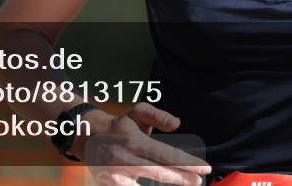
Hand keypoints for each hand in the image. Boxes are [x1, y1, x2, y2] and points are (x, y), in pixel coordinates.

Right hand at [74, 102, 211, 185]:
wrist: (87, 135)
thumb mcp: (137, 112)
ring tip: (185, 183)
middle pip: (159, 173)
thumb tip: (178, 124)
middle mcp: (124, 158)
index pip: (165, 154)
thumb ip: (158, 116)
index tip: (205, 168)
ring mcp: (116, 174)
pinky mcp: (109, 184)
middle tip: (199, 181)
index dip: (187, 163)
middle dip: (182, 178)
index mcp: (134, 140)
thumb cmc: (120, 125)